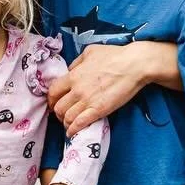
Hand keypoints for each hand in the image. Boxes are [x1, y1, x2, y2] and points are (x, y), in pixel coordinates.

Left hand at [49, 41, 178, 134]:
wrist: (133, 65)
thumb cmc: (114, 56)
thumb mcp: (90, 52)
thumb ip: (77, 62)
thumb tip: (71, 70)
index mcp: (73, 75)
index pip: (53, 91)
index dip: (51, 100)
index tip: (54, 103)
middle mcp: (77, 89)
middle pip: (58, 107)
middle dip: (58, 113)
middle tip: (62, 115)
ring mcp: (88, 101)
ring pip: (67, 117)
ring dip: (66, 123)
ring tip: (69, 124)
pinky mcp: (99, 110)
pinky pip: (80, 123)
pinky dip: (74, 130)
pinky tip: (73, 132)